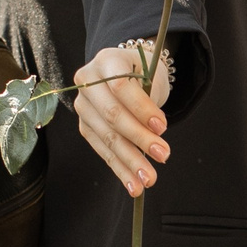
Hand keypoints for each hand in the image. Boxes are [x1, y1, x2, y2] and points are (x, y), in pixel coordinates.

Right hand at [74, 41, 173, 197]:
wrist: (126, 72)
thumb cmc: (143, 73)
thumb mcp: (150, 75)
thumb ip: (149, 100)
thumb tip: (154, 136)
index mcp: (106, 61)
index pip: (121, 86)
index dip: (141, 108)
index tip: (163, 127)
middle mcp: (87, 83)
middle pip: (113, 115)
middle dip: (140, 139)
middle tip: (164, 156)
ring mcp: (83, 106)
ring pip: (108, 138)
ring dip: (130, 162)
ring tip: (149, 180)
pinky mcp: (85, 127)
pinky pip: (104, 151)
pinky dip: (121, 169)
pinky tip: (134, 185)